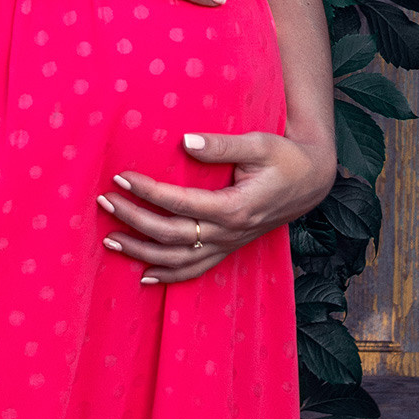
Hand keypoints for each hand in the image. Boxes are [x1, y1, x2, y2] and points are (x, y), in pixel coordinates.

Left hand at [98, 129, 337, 284]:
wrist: (312, 181)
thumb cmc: (285, 157)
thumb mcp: (259, 144)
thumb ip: (222, 145)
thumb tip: (186, 141)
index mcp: (235, 207)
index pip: (180, 204)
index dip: (148, 192)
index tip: (121, 177)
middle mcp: (229, 234)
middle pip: (171, 235)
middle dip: (134, 219)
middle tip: (105, 201)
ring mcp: (229, 245)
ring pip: (179, 259)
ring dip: (142, 251)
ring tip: (110, 239)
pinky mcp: (229, 248)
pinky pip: (196, 270)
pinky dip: (169, 276)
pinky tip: (144, 277)